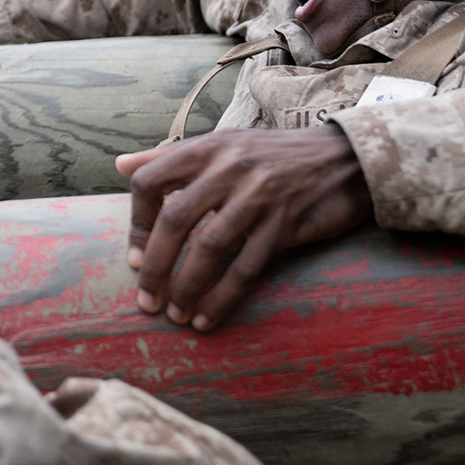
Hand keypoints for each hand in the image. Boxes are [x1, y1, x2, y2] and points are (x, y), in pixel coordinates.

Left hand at [116, 126, 372, 331]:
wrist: (345, 159)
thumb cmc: (272, 155)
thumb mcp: (221, 145)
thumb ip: (170, 157)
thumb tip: (119, 166)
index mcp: (206, 148)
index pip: (149, 182)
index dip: (135, 223)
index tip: (134, 257)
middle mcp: (228, 168)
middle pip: (174, 220)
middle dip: (154, 266)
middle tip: (145, 299)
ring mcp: (258, 196)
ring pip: (209, 248)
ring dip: (186, 288)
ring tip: (173, 315)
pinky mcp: (285, 224)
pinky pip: (246, 268)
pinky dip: (222, 299)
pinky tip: (206, 319)